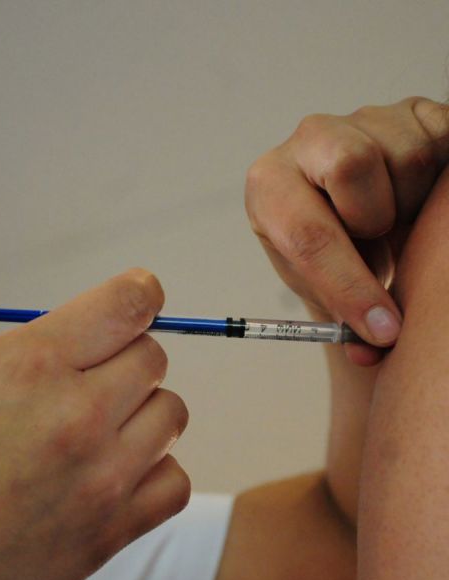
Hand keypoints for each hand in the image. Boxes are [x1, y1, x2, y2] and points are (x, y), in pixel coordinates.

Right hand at [0, 235, 189, 579]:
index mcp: (32, 365)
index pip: (130, 302)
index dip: (137, 291)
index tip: (132, 297)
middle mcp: (78, 415)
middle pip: (153, 355)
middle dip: (126, 352)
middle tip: (86, 372)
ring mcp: (102, 476)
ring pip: (170, 413)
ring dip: (141, 407)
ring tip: (95, 421)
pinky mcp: (114, 528)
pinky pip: (174, 479)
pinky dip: (154, 468)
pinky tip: (110, 468)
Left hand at [245, 97, 448, 364]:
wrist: (350, 220)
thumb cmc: (327, 253)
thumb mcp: (318, 283)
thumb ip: (341, 315)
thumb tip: (373, 347)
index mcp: (269, 186)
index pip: (307, 232)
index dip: (349, 286)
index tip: (382, 329)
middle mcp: (307, 141)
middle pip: (352, 165)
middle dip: (376, 219)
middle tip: (380, 242)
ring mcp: (360, 119)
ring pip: (408, 154)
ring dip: (413, 202)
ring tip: (397, 220)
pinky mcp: (410, 110)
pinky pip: (444, 134)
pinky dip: (444, 176)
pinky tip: (423, 197)